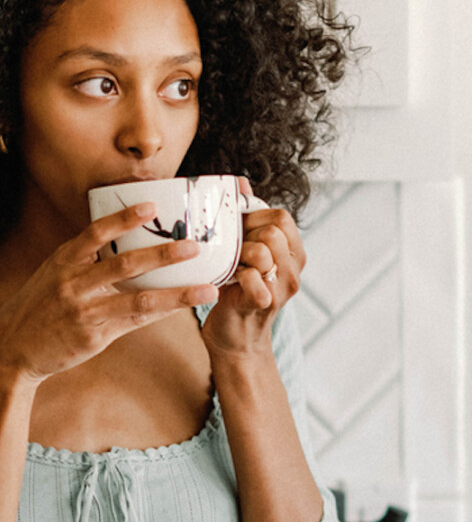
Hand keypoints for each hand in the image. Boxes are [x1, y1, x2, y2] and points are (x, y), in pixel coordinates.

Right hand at [0, 203, 218, 384]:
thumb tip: (119, 243)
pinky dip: (160, 313)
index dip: (125, 217)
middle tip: (193, 246)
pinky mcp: (92, 335)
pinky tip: (182, 308)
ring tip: (205, 287)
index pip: (96, 231)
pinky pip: (133, 322)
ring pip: (138, 298)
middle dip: (163, 254)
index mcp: (63, 260)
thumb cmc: (38, 307)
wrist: (11, 348)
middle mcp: (73, 282)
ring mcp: (84, 310)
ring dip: (175, 292)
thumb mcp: (52, 275)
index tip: (152, 206)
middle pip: (125, 263)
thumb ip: (83, 261)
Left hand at [201, 178, 305, 358]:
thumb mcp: (243, 251)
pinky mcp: (265, 303)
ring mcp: (283, 288)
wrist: (233, 339)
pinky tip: (228, 283)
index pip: (282, 216)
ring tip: (230, 268)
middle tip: (231, 253)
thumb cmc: (235, 289)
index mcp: (292, 252)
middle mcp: (294, 269)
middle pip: (272, 230)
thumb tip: (239, 182)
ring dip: (238, 256)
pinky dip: (236, 276)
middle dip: (244, 236)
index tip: (237, 232)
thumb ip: (247, 219)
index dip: (254, 217)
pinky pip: (252, 277)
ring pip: (262, 250)